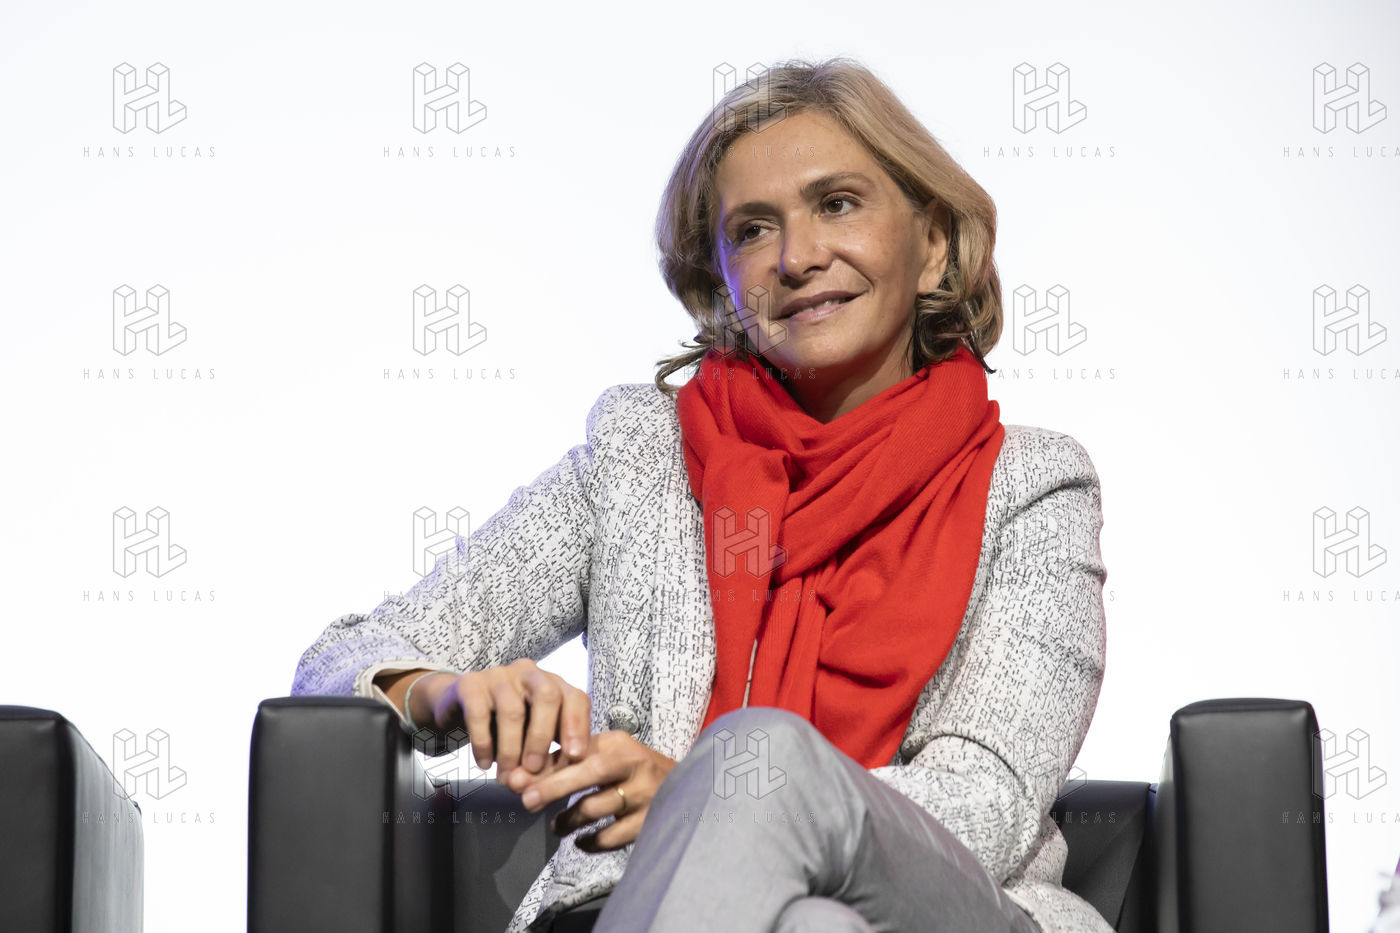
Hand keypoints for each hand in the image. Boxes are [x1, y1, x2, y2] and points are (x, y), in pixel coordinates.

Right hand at [421, 659, 591, 781]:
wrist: (458, 707)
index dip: (578, 726)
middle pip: (547, 696)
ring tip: (506, 777)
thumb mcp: (531, 734)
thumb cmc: (504, 725)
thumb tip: (556, 783)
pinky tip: (484, 764)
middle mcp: (529, 673)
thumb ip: (548, 752)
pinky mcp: (470, 684)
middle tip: (533, 769)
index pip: (575, 697)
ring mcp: (499, 675)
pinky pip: (479, 714)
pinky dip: (484, 744)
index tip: (575, 757)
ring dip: (511, 750)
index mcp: (552, 683)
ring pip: (513, 710)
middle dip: (543, 737)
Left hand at [508, 730, 676, 851]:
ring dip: (568, 820)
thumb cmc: (631, 772)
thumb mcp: (606, 756)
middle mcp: (633, 764)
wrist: (686, 789)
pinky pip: (610, 837)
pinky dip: (590, 842)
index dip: (545, 766)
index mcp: (617, 743)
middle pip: (588, 773)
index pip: (576, 749)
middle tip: (527, 801)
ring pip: (595, 807)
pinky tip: (581, 841)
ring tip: (557, 826)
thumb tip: (520, 778)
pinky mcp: (648, 822)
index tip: (518, 780)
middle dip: (553, 787)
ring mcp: (643, 794)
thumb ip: (565, 763)